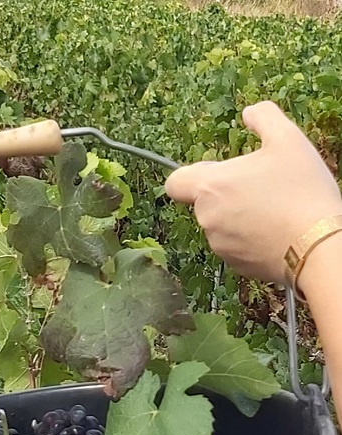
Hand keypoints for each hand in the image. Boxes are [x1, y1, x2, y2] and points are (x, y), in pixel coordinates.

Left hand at [164, 101, 341, 283]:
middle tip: (260, 186)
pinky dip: (247, 238)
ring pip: (219, 225)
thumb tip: (249, 112)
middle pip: (202, 202)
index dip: (191, 175)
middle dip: (224, 193)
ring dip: (236, 216)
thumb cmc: (301, 191)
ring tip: (272, 208)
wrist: (317, 245)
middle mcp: (206, 219)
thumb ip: (264, 118)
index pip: (175, 183)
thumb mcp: (288, 140)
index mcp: (210, 188)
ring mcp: (219, 245)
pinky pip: (234, 246)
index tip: (217, 172)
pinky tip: (274, 229)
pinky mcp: (234, 265)